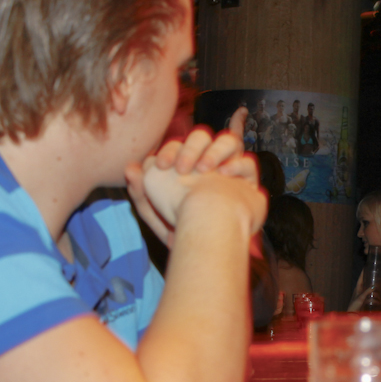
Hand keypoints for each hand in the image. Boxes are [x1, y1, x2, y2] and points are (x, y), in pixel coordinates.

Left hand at [124, 108, 257, 246]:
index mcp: (187, 168)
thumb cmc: (182, 229)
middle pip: (203, 137)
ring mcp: (231, 172)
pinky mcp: (250, 183)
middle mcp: (209, 166)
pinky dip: (237, 163)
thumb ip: (141, 191)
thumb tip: (131, 168)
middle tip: (183, 169)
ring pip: (230, 142)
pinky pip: (249, 163)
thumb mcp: (155, 213)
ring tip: (205, 168)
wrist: (211, 243)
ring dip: (215, 150)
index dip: (170, 149)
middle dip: (191, 148)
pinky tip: (225, 174)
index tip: (162, 165)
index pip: (179, 145)